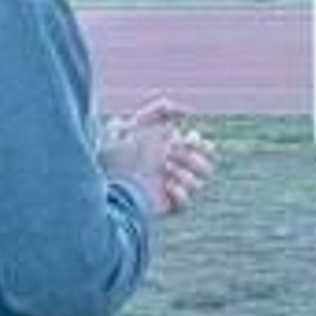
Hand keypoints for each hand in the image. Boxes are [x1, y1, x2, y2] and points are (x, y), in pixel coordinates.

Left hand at [99, 98, 213, 216]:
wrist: (109, 182)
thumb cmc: (122, 152)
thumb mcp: (138, 123)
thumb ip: (162, 109)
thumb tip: (188, 112)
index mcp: (168, 151)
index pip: (200, 147)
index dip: (199, 143)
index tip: (185, 139)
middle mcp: (172, 170)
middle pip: (206, 165)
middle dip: (192, 158)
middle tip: (171, 155)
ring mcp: (170, 190)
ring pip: (199, 183)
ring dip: (185, 174)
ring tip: (166, 171)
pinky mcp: (167, 206)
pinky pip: (187, 202)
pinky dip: (179, 192)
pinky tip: (165, 187)